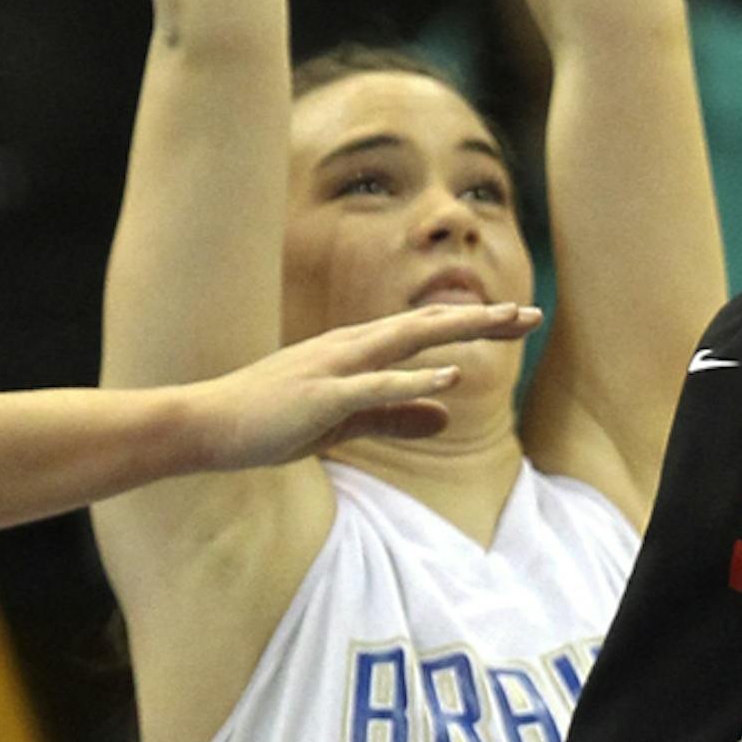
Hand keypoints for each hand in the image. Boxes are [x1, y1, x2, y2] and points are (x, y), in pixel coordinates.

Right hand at [190, 297, 538, 470]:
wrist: (207, 426)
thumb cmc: (272, 421)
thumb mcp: (345, 421)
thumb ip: (396, 415)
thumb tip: (448, 412)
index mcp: (357, 350)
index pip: (426, 329)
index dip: (474, 323)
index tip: (519, 320)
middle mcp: (351, 346)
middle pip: (428, 324)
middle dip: (483, 318)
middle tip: (533, 315)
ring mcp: (336, 367)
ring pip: (409, 340)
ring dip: (460, 329)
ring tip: (506, 323)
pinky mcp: (321, 396)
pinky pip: (375, 386)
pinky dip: (414, 381)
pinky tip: (450, 380)